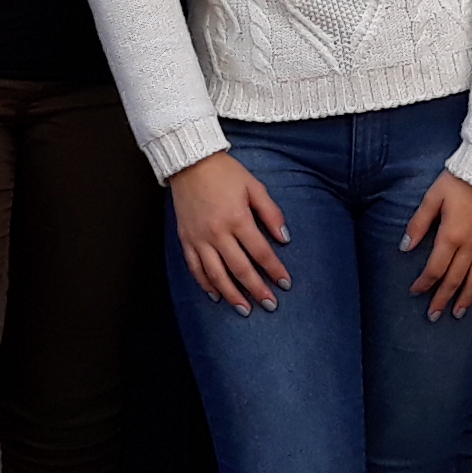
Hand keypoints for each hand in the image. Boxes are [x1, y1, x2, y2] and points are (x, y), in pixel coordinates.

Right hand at [171, 151, 291, 314]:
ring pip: (216, 274)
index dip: (274, 270)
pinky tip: (215, 295)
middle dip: (257, 289)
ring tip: (244, 309)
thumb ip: (271, 213)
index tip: (285, 284)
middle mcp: (217, 232)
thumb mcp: (254, 186)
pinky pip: (195, 268)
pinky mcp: (186, 239)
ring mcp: (199, 238)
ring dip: (232, 295)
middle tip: (270, 305)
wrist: (190, 162)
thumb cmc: (225, 173)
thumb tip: (284, 238)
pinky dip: (205, 284)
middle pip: (240, 269)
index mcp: (237, 218)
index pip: (260, 252)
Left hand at [400, 170, 471, 319]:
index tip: (415, 292)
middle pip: (455, 279)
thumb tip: (405, 247)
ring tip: (458, 313)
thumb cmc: (458, 181)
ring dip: (467, 297)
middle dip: (442, 299)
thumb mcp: (433, 197)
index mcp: (451, 236)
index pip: (435, 268)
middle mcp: (471, 245)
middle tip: (434, 316)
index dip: (424, 283)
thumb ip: (419, 224)